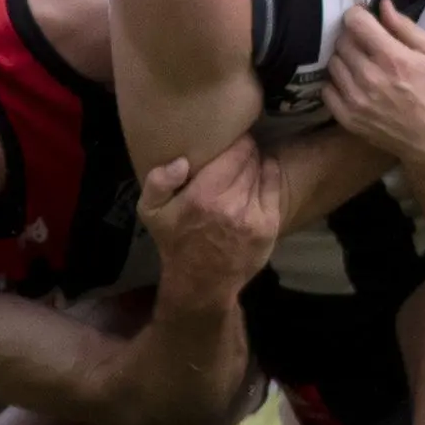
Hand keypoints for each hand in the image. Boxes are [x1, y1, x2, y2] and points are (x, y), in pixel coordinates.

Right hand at [137, 136, 280, 312]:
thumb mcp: (151, 212)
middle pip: (249, 158)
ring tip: (245, 164)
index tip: (228, 140)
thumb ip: (158, 181)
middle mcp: (230, 204)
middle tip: (236, 152)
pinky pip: (273, 186)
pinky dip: (268, 174)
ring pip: (260, 169)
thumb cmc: (175, 242)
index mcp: (202, 196)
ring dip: (254, 163)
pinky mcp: (268, 226)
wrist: (201, 283)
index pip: (233, 151)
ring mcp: (252, 216)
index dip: (233, 141)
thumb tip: (182, 161)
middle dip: (243, 151)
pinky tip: (260, 173)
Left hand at [322, 0, 424, 161]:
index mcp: (391, 57)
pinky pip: (327, 88)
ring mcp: (355, 98)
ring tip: (359, 63)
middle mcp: (369, 76)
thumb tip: (381, 4)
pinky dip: (337, 83)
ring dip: (344, 58)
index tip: (363, 18)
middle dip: (352, 36)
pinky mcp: (347, 117)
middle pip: (341, 40)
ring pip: (332, 62)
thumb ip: (405, 25)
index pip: (355, 21)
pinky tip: (352, 83)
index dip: (357, 14)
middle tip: (364, 42)